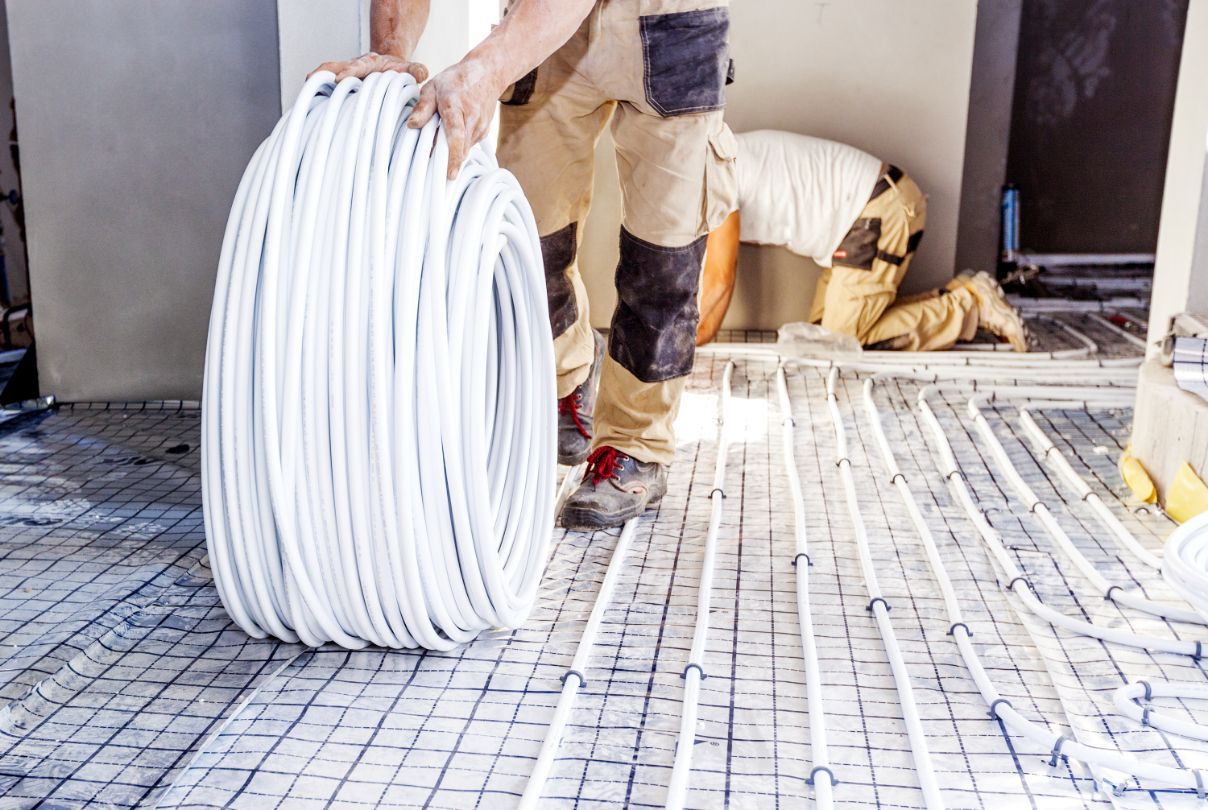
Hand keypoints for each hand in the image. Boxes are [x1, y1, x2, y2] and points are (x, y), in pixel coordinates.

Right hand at [309, 52, 428, 83]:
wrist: (388, 67)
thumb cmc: (396, 72)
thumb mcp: (409, 70)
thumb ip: (416, 70)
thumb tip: (421, 73)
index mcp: (369, 64)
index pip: (357, 66)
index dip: (349, 72)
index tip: (340, 79)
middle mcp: (353, 67)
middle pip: (335, 68)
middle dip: (326, 76)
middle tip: (316, 86)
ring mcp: (345, 74)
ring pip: (325, 73)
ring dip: (316, 82)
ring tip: (305, 93)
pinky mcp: (339, 84)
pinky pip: (323, 84)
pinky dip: (315, 90)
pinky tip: (308, 103)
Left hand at [407, 59, 504, 178]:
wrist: (487, 73)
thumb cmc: (457, 79)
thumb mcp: (433, 86)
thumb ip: (423, 107)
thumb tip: (412, 125)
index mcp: (456, 107)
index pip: (456, 136)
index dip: (453, 157)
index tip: (450, 174)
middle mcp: (472, 119)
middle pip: (460, 149)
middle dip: (448, 161)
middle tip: (434, 169)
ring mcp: (481, 127)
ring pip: (464, 150)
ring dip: (451, 152)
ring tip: (440, 144)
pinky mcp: (484, 132)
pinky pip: (468, 145)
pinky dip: (458, 146)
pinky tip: (451, 135)